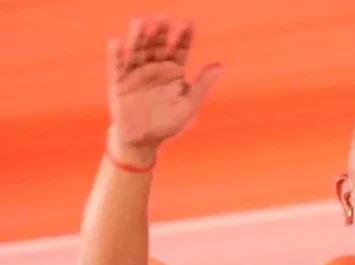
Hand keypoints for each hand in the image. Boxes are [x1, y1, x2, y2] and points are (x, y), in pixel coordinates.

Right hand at [107, 18, 220, 157]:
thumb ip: (202, 84)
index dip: (184, 37)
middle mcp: (154, 69)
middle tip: (164, 17)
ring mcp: (136, 75)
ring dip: (138, 37)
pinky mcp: (119, 84)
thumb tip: (221, 65)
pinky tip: (117, 42)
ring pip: (137, 51)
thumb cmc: (167, 123)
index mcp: (172, 73)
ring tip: (140, 21)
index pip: (179, 50)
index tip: (190, 23)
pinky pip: (117, 68)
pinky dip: (116, 55)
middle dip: (161, 33)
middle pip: (158, 46)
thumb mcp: (189, 104)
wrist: (144, 140)